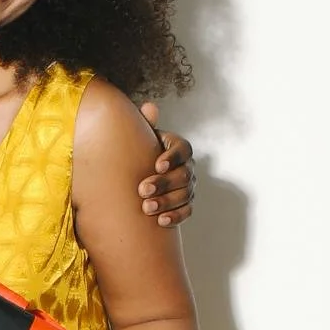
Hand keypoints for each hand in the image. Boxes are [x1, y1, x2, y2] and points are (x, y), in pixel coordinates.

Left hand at [138, 107, 194, 227]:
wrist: (139, 174)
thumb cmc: (139, 152)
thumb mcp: (141, 138)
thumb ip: (144, 124)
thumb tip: (149, 107)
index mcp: (178, 147)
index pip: (183, 150)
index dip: (172, 157)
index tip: (157, 165)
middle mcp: (188, 166)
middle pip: (183, 175)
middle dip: (164, 183)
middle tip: (142, 189)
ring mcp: (189, 187)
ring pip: (185, 195)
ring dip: (166, 202)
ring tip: (146, 208)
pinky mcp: (186, 204)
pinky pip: (186, 211)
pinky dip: (175, 216)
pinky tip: (160, 222)